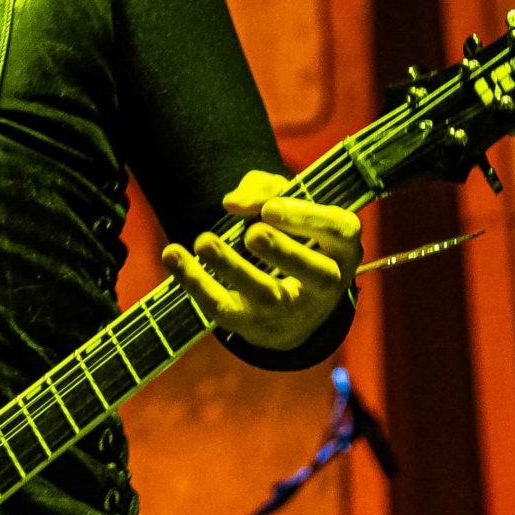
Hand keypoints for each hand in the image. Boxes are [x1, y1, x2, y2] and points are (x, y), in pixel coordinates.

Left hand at [161, 171, 360, 350]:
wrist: (290, 303)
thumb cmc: (291, 234)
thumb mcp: (286, 202)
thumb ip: (264, 189)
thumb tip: (232, 203)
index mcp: (342, 247)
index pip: (337, 230)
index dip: (305, 219)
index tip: (269, 209)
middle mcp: (325, 284)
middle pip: (313, 273)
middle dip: (282, 252)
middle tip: (252, 233)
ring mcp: (291, 311)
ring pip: (265, 294)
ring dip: (232, 268)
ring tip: (204, 241)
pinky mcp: (253, 326)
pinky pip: (224, 307)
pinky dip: (195, 282)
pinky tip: (173, 255)